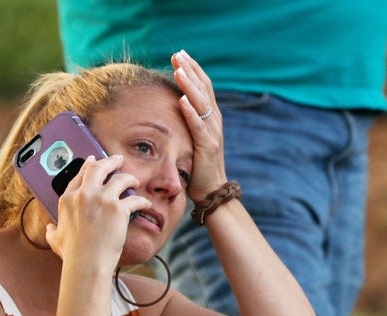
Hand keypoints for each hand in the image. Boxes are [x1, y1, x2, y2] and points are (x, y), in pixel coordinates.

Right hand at [45, 154, 150, 267]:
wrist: (86, 263)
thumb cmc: (71, 254)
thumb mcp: (55, 239)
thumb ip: (52, 230)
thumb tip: (49, 229)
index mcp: (68, 200)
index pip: (79, 176)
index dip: (87, 166)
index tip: (93, 161)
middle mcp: (84, 195)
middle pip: (98, 168)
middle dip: (110, 161)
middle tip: (118, 159)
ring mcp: (102, 200)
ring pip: (120, 178)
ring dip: (129, 177)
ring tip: (134, 180)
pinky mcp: (119, 209)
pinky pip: (135, 199)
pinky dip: (142, 201)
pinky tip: (146, 204)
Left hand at [171, 50, 227, 198]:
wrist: (211, 189)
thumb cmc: (197, 166)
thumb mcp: (192, 139)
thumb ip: (186, 123)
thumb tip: (172, 107)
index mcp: (210, 117)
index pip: (203, 86)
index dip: (192, 69)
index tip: (180, 55)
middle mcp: (214, 121)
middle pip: (204, 88)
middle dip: (190, 70)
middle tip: (178, 54)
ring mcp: (212, 133)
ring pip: (202, 103)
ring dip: (189, 85)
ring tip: (179, 70)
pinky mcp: (207, 147)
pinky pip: (198, 126)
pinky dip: (191, 112)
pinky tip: (182, 100)